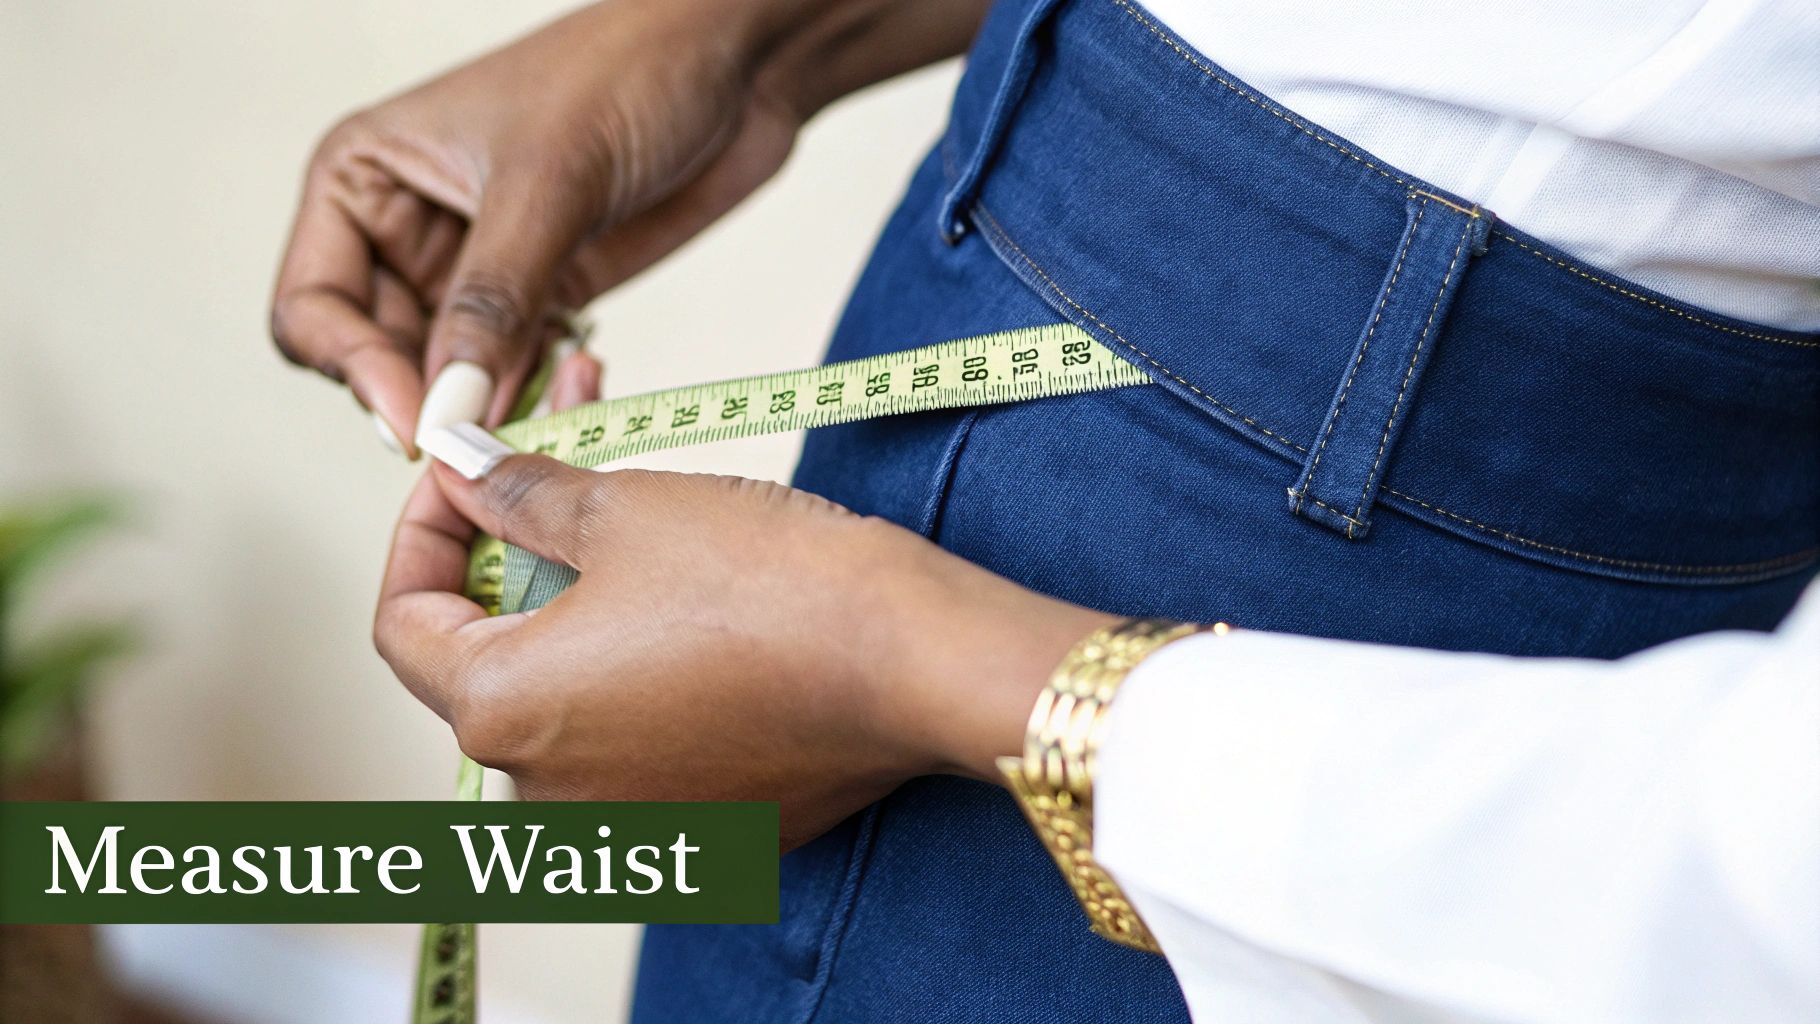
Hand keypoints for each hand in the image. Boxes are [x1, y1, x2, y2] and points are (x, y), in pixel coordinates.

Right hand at [270, 0, 989, 454]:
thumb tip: (447, 407)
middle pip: (373, 360)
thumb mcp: (547, 181)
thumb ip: (492, 299)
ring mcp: (475, 270)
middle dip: (423, 405)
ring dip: (482, 413)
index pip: (312, 310)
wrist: (737, 64)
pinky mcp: (542, 297)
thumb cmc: (628, 70)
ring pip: (445, 380)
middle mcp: (405, 230)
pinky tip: (570, 403)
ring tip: (533, 427)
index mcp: (362, 178)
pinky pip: (510, 376)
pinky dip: (531, 403)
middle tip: (481, 445)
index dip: (356, 373)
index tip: (421, 424)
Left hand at [375, 367, 1108, 847]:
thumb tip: (460, 473)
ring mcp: (627, 820)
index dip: (425, 528)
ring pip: (568, 693)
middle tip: (563, 465)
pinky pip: (640, 737)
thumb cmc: (770, 586)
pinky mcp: (703, 826)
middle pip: (488, 656)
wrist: (912, 659)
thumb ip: (515, 495)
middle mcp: (545, 792)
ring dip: (582, 601)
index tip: (470, 473)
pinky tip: (697, 597)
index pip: (402, 620)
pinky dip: (645, 664)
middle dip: (516, 550)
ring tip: (641, 515)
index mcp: (500, 713)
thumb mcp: (623, 508)